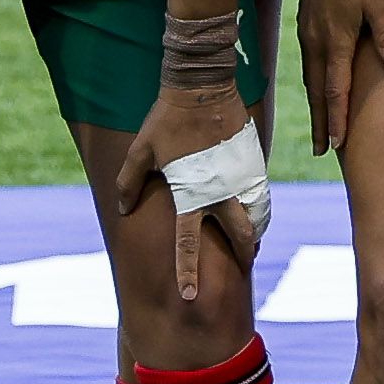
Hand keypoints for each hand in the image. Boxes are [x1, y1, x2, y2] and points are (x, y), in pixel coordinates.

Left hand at [114, 75, 268, 312]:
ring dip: (255, 234)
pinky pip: (260, 195)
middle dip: (243, 257)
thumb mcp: (140, 151)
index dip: (187, 272)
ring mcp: (242, 177)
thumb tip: (123, 210)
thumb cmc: (167, 120)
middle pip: (240, 237)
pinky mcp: (254, 162)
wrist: (202, 87)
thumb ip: (129, 183)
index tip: (190, 296)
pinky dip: (259, 210)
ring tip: (251, 244)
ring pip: (257, 217)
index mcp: (191, 194)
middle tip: (243, 269)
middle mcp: (221, 192)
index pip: (188, 243)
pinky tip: (254, 213)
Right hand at [298, 0, 383, 152]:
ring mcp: (307, 36)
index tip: (338, 145)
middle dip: (321, 123)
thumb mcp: (378, 1)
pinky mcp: (305, 27)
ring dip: (315, 107)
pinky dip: (312, 86)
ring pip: (310, 80)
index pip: (336, 90)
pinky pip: (308, 65)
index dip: (337, 119)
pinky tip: (317, 92)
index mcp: (336, 41)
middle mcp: (317, 44)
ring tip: (320, 130)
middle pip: (317, 93)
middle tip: (322, 150)